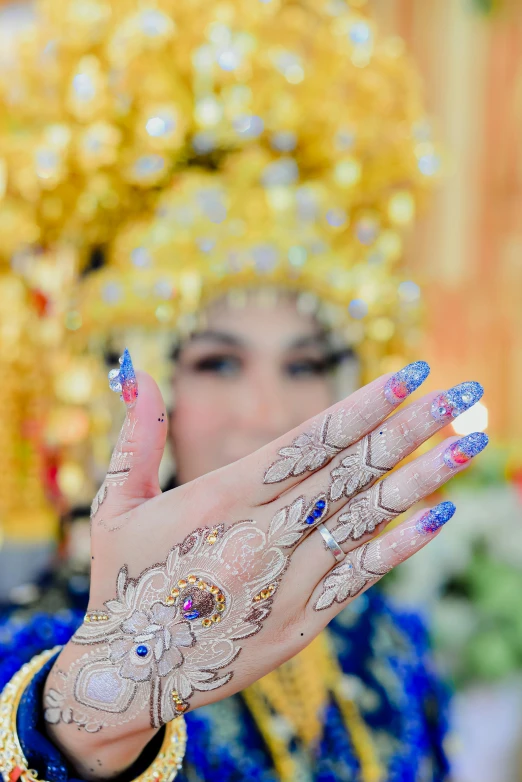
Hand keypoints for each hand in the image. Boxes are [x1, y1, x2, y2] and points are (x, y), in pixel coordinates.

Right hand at [43, 353, 485, 777]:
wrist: (130, 673)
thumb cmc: (125, 578)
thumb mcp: (119, 503)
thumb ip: (136, 435)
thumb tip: (134, 369)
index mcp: (220, 498)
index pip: (309, 438)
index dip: (364, 403)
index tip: (408, 374)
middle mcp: (261, 536)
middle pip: (349, 470)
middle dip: (409, 426)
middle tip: (460, 391)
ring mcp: (285, 582)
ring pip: (364, 519)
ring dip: (422, 478)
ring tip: (469, 444)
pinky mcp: (299, 623)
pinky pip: (360, 576)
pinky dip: (401, 544)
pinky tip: (440, 514)